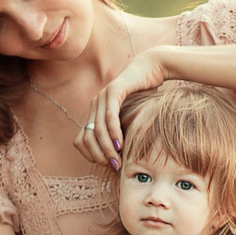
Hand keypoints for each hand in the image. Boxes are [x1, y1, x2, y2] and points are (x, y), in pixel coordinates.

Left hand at [76, 48, 170, 167]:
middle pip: (87, 136)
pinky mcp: (113, 91)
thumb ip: (123, 129)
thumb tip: (121, 154)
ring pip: (98, 128)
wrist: (152, 68)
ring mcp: (102, 96)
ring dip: (106, 147)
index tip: (106, 164)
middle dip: (99, 154)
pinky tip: (120, 143)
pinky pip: (110, 116)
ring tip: (116, 160)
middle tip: (113, 166)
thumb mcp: (131, 115)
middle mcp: (95, 104)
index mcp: (96, 111)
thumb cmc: (145, 93)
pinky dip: (113, 132)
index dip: (91, 154)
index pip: (82, 139)